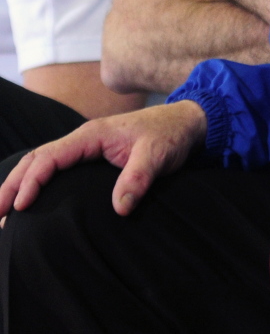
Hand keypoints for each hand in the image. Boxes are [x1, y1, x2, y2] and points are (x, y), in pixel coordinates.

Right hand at [0, 100, 206, 218]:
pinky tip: (28, 201)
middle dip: (12, 184)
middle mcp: (83, 138)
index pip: (50, 157)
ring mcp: (85, 147)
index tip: (21, 207)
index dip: (32, 181)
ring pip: (42, 162)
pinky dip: (35, 181)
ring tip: (2, 213)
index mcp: (92, 134)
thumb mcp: (157, 155)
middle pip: (36, 159)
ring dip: (19, 183)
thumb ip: (138, 177)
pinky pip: (55, 167)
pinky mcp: (91, 156)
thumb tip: (120, 207)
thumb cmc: (170, 135)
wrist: (185, 122)